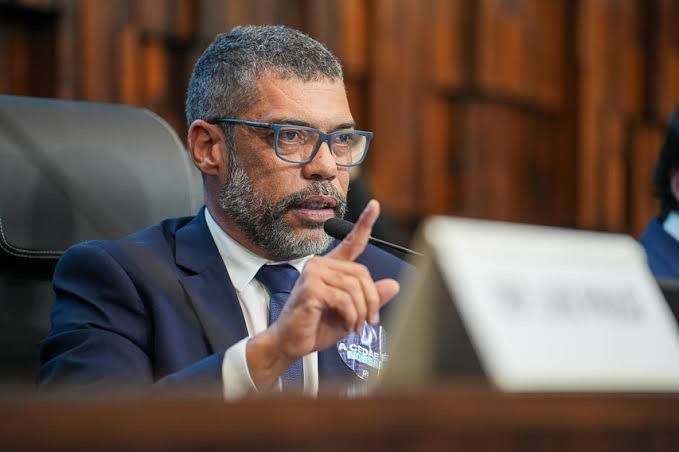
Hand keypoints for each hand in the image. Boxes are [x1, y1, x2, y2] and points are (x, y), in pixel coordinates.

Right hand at [246, 200, 399, 389]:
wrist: (290, 343)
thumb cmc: (316, 326)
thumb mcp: (351, 312)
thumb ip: (370, 297)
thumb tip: (394, 285)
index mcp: (330, 268)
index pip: (351, 242)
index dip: (364, 224)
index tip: (375, 206)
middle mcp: (320, 265)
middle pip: (362, 274)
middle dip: (371, 300)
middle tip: (369, 320)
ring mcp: (313, 274)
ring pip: (354, 288)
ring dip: (360, 312)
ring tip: (355, 325)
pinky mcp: (310, 288)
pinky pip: (344, 299)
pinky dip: (350, 316)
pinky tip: (346, 324)